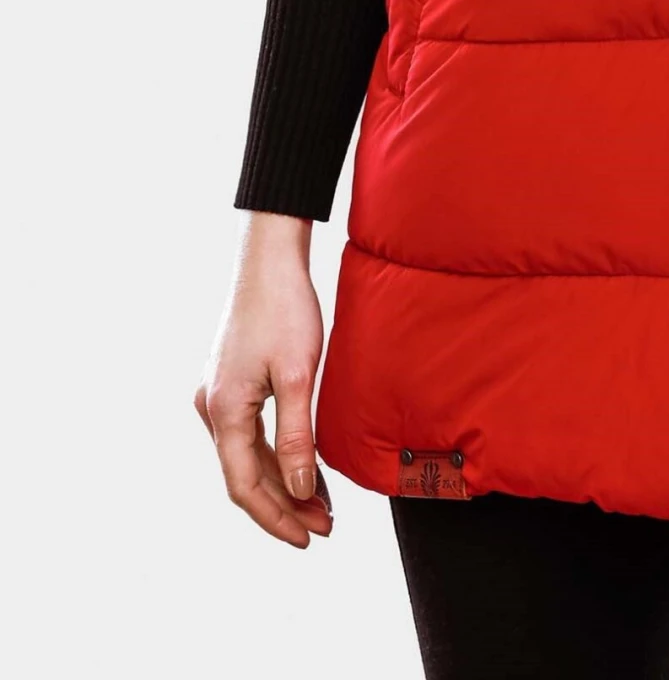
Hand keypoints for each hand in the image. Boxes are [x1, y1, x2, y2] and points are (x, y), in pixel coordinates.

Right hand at [195, 211, 333, 546]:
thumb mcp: (298, 374)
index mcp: (224, 411)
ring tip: (322, 504)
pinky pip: (250, 434)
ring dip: (282, 481)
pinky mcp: (231, 383)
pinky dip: (276, 454)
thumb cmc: (285, 307)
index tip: (308, 539)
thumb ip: (296, 435)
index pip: (245, 487)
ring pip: (248, 457)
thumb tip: (299, 489)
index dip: (276, 519)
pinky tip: (304, 465)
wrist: (270, 257)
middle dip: (285, 505)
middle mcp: (212, 408)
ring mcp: (218, 395)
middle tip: (326, 526)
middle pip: (245, 476)